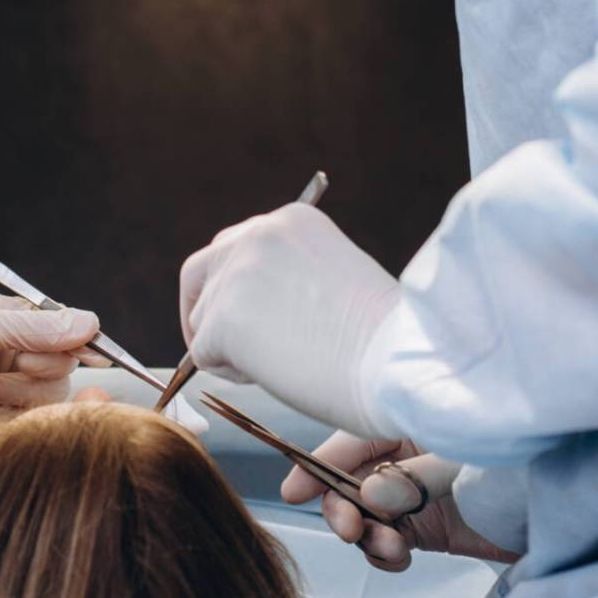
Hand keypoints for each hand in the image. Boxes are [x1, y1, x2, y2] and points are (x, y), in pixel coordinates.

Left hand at [0, 292, 99, 491]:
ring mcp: (8, 394)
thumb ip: (36, 325)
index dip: (72, 340)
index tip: (75, 348)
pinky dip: (18, 420)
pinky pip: (31, 425)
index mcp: (12, 325)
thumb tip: (90, 322)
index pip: (65, 330)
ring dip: (25, 396)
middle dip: (42, 370)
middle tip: (13, 369)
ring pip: (52, 399)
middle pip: (64, 367)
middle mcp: (15, 357)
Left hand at [180, 203, 399, 435]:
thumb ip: (288, 276)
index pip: (238, 246)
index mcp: (291, 219)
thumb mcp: (331, 277)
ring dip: (226, 347)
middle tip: (226, 348)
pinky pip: (201, 353)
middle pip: (201, 270)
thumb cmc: (379, 337)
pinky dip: (226, 372)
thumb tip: (250, 307)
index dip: (238, 287)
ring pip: (202, 316)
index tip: (253, 319)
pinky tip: (269, 377)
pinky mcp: (224, 317)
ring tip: (276, 367)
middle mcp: (259, 233)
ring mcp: (237, 272)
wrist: (396, 363)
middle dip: (206, 308)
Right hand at [282, 433, 518, 570]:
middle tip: (349, 530)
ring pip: (364, 516)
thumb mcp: (461, 466)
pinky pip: (387, 542)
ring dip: (367, 536)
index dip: (318, 464)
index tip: (293, 491)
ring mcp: (413, 494)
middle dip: (340, 507)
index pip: (350, 441)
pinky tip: (399, 559)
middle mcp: (404, 458)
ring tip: (392, 548)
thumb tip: (368, 499)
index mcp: (407, 425)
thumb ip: (413, 481)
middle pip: (348, 480)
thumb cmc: (513, 469)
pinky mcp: (427, 528)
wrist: (559, 509)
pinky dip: (385, 555)